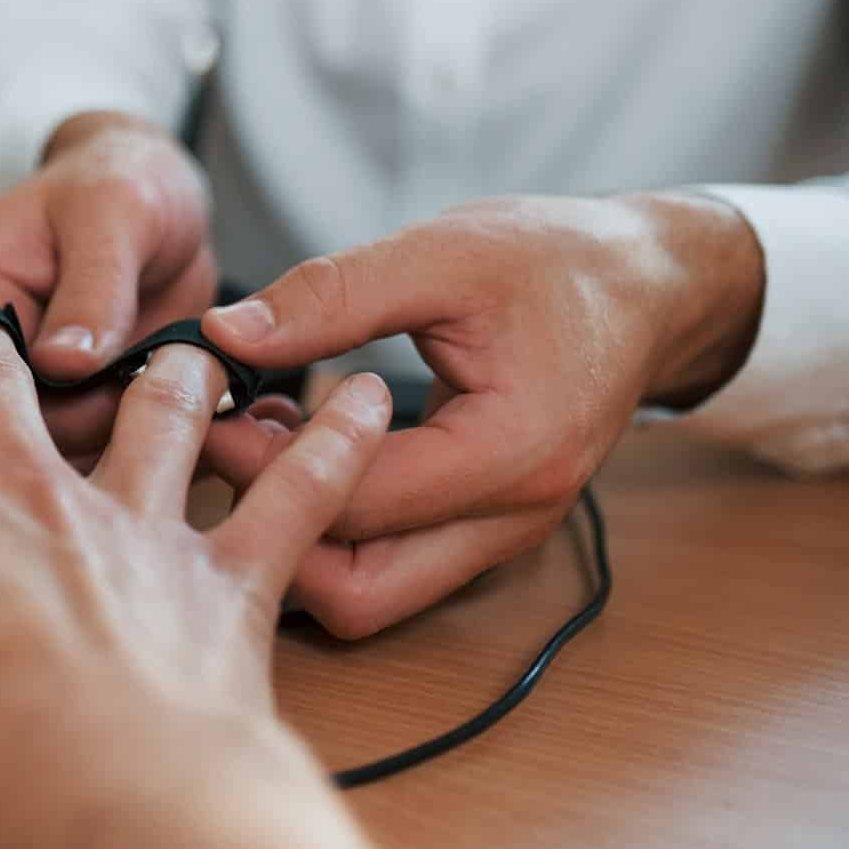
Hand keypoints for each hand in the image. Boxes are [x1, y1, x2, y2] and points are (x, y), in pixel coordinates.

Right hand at [0, 111, 217, 456]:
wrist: (163, 202)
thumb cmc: (120, 184)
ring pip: (73, 456)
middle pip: (18, 436)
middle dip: (92, 422)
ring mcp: (43, 397)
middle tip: (156, 375)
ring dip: (135, 437)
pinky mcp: (94, 417)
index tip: (98, 377)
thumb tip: (62, 362)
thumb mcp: (109, 214)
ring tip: (184, 379)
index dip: (23, 402)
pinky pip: (119, 457)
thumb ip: (91, 287)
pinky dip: (166, 442)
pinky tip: (201, 403)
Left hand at [201, 192, 765, 637]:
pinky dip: (329, 526)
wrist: (647, 287)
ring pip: (368, 594)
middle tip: (216, 447)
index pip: (355, 504)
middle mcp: (512, 520)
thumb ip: (330, 296)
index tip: (201, 408)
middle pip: (357, 593)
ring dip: (296, 537)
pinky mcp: (481, 529)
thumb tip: (224, 331)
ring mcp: (499, 536)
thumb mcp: (441, 254)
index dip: (260, 464)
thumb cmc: (558, 264)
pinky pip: (388, 563)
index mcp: (512, 456)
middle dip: (270, 534)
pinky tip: (295, 447)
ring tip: (253, 441)